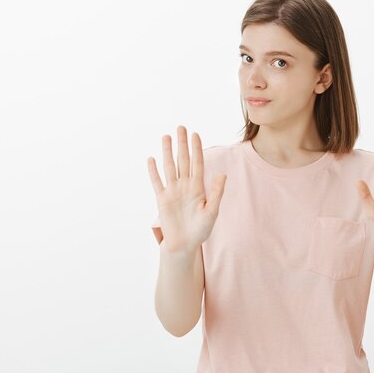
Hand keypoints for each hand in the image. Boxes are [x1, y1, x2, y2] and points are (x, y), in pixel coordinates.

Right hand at [147, 125, 226, 252]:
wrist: (184, 244)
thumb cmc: (200, 230)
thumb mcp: (212, 212)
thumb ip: (216, 193)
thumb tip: (222, 175)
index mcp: (198, 188)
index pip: (197, 163)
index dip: (196, 149)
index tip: (195, 134)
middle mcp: (185, 186)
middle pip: (183, 160)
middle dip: (182, 144)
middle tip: (181, 127)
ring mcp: (172, 191)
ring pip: (169, 167)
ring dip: (168, 152)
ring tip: (166, 137)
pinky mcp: (162, 200)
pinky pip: (157, 182)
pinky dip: (154, 171)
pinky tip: (152, 159)